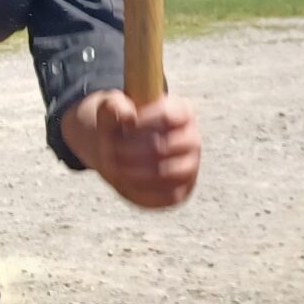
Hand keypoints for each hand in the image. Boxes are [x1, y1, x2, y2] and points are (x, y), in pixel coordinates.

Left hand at [62, 90, 200, 208]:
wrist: (123, 152)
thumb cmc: (120, 127)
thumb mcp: (111, 111)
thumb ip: (114, 107)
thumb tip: (129, 115)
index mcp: (182, 111)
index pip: (167, 117)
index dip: (139, 125)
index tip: (120, 130)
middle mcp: (192, 139)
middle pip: (164, 147)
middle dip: (130, 151)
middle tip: (111, 151)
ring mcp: (191, 166)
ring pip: (167, 173)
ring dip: (134, 172)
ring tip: (115, 167)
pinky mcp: (183, 189)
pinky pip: (167, 195)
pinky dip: (141, 190)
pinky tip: (124, 182)